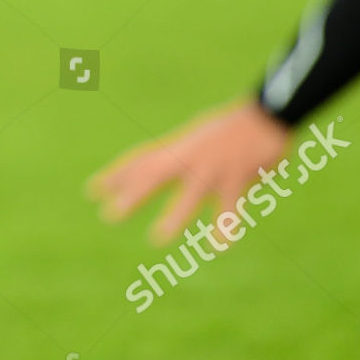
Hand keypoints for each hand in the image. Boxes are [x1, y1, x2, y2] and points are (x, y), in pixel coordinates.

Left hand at [87, 100, 290, 245]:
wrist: (265, 115)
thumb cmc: (230, 128)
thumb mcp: (196, 138)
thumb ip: (176, 155)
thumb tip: (153, 165)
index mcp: (180, 148)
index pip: (142, 161)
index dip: (118, 175)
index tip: (94, 190)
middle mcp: (191, 158)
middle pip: (156, 176)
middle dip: (133, 195)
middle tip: (110, 215)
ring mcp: (213, 170)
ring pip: (191, 195)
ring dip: (175, 216)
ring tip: (158, 238)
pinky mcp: (238, 179)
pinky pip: (230, 208)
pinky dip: (225, 227)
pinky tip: (219, 244)